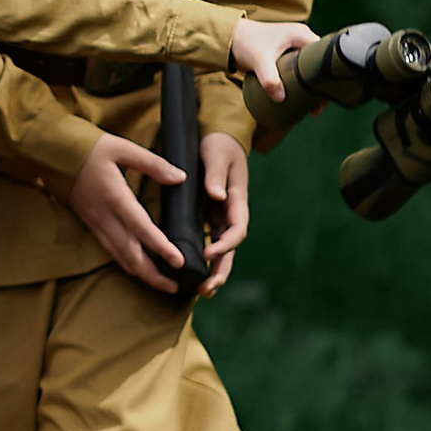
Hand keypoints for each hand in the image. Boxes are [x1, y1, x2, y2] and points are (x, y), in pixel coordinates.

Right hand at [67, 130, 189, 292]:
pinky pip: (110, 250)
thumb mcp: (122, 148)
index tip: (179, 262)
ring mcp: (96, 223)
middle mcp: (104, 216)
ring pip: (119, 257)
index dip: (161, 247)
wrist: (53, 153)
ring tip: (161, 284)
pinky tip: (138, 268)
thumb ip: (153, 164)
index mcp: (115, 197)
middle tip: (174, 287)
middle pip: (130, 254)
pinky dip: (127, 263)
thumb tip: (180, 178)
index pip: (141, 228)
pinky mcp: (91, 224)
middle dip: (152, 275)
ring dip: (140, 274)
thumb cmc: (88, 148)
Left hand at [199, 129, 250, 294]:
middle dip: (221, 270)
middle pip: (231, 248)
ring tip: (202, 291)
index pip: (237, 229)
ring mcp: (220, 217)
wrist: (218, 138)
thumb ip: (216, 174)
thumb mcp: (216, 154)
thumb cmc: (218, 144)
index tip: (209, 253)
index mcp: (237, 200)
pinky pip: (208, 242)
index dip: (225, 244)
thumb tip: (217, 196)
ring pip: (221, 250)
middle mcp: (231, 213)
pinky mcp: (209, 218)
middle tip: (206, 288)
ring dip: (214, 271)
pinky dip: (203, 260)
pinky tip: (193, 274)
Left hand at [229, 14, 316, 101]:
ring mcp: (295, 47)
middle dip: (319, 85)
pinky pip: (300, 71)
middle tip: (316, 106)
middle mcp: (301, 39)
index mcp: (301, 35)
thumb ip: (269, 79)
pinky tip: (298, 98)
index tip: (321, 96)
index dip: (325, 77)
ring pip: (310, 69)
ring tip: (310, 106)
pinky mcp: (287, 55)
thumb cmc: (245, 42)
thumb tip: (280, 99)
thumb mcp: (259, 60)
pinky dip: (300, 83)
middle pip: (319, 64)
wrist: (228, 38)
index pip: (324, 56)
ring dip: (310, 86)